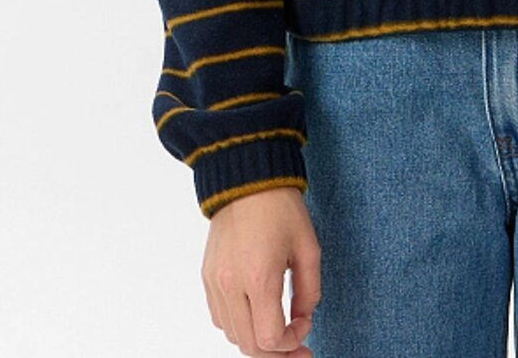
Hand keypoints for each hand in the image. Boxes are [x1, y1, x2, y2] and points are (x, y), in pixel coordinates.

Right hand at [201, 186, 321, 354]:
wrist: (247, 177)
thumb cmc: (280, 207)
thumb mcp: (308, 248)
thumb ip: (310, 291)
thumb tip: (304, 318)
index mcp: (259, 277)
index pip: (269, 339)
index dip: (290, 343)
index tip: (304, 325)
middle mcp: (231, 284)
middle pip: (248, 345)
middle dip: (275, 353)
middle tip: (295, 347)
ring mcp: (215, 282)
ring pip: (232, 334)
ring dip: (256, 340)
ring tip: (277, 329)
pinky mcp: (207, 275)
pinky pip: (220, 317)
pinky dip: (238, 325)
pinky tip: (256, 313)